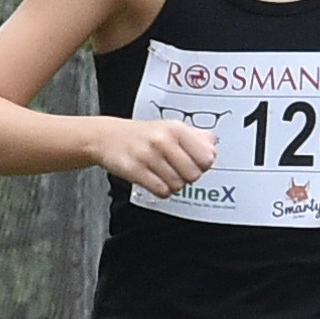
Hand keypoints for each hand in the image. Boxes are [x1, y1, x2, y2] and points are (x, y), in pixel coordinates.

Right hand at [104, 113, 218, 195]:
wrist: (107, 137)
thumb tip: (213, 147)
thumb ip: (196, 137)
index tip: (194, 163)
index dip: (202, 165)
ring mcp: (148, 155)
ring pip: (178, 185)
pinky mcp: (135, 170)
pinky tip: (156, 181)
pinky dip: (162, 190)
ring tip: (165, 175)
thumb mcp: (170, 128)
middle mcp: (163, 140)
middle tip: (178, 171)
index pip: (207, 157)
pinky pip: (161, 190)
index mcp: (176, 129)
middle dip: (188, 177)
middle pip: (194, 174)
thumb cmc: (142, 135)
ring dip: (174, 185)